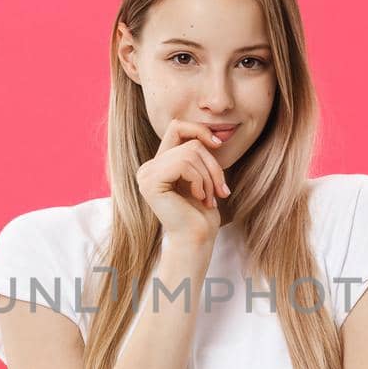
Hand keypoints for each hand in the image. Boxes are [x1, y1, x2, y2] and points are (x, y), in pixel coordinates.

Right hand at [135, 118, 231, 243]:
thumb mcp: (202, 177)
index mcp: (158, 164)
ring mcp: (146, 175)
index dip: (198, 130)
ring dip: (208, 176)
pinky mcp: (151, 182)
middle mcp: (148, 168)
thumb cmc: (202, 214)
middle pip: (189, 143)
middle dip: (212, 165)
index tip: (217, 145)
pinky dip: (199, 181)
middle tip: (221, 190)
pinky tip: (200, 198)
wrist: (196, 240)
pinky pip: (183, 165)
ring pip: (189, 153)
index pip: (177, 128)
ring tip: (211, 198)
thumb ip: (198, 154)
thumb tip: (211, 132)